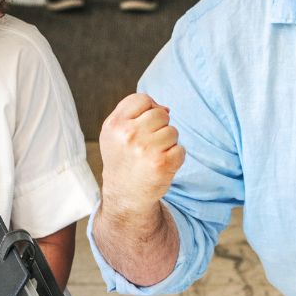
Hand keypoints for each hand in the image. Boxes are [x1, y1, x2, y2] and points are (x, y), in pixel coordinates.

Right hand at [99, 92, 183, 217]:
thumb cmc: (123, 160)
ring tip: (152, 156)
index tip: (142, 127)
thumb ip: (134, 113)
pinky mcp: (163, 164)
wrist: (125, 196)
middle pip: (161, 114)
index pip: (143, 99)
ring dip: (168, 144)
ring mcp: (146, 149)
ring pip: (173, 131)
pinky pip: (181, 149)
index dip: (148, 110)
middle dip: (159, 128)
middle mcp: (128, 135)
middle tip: (147, 146)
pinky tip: (160, 166)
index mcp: (114, 124)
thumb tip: (166, 109)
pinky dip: (175, 158)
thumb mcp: (115, 133)